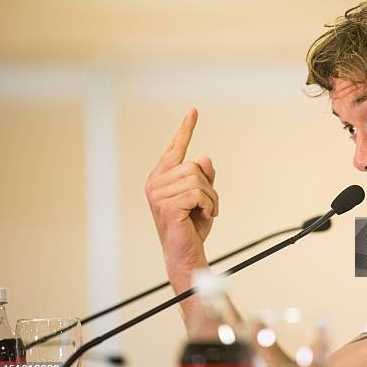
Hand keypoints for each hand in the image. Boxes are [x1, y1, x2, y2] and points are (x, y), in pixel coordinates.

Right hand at [145, 108, 218, 291]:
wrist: (186, 254)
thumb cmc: (192, 226)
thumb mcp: (203, 197)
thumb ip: (204, 177)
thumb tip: (205, 158)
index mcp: (161, 178)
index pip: (176, 149)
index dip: (186, 129)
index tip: (194, 112)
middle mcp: (155, 183)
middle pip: (194, 167)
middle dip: (209, 187)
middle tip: (206, 206)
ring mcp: (158, 194)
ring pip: (199, 180)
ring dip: (210, 198)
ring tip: (204, 213)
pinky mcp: (167, 206)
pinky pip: (200, 194)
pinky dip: (209, 205)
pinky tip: (203, 217)